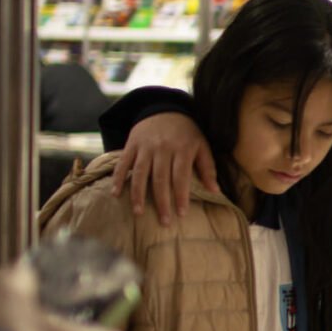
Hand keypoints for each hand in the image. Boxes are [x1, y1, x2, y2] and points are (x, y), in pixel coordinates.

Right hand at [111, 112, 217, 226]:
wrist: (164, 109)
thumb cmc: (187, 133)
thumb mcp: (202, 145)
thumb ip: (208, 167)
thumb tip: (216, 191)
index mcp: (182, 149)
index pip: (181, 176)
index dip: (181, 196)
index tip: (181, 214)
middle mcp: (163, 148)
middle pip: (161, 179)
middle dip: (162, 201)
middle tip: (164, 221)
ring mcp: (145, 147)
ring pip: (140, 173)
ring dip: (138, 194)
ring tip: (138, 213)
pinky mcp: (131, 145)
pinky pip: (123, 163)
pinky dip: (118, 178)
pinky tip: (116, 194)